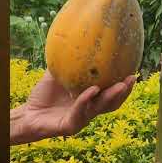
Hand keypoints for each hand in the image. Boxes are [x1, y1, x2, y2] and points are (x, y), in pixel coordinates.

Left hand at [10, 70, 136, 144]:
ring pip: (100, 108)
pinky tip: (92, 90)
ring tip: (120, 85)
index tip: (133, 70)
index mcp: (90, 99)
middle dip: (124, 91)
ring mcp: (81, 118)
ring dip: (112, 96)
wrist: (28, 114)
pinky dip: (86, 100)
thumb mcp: (56, 74)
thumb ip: (66, 61)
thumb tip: (73, 36)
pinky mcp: (71, 126)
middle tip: (133, 78)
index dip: (123, 85)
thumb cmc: (44, 94)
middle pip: (112, 102)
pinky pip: (81, 112)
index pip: (111, 93)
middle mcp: (89, 109)